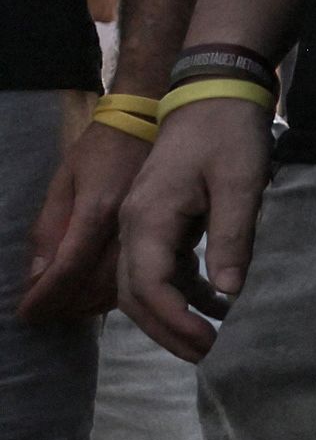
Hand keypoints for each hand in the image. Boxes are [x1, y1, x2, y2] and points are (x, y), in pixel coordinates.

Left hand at [24, 101, 135, 326]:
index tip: (25, 315)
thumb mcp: (65, 179)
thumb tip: (37, 274)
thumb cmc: (102, 148)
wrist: (151, 124)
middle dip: (64, 307)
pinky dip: (113, 295)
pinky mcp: (165, 239)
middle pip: (93, 288)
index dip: (44, 297)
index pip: (66, 269)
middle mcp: (125, 232)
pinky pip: (138, 278)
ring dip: (87, 306)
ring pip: (118, 291)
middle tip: (41, 315)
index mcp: (97, 213)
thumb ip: (50, 226)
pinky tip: (96, 297)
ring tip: (63, 310)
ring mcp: (148, 236)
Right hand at [113, 99, 267, 361]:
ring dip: (175, 315)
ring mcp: (145, 224)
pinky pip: (164, 268)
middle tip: (208, 356)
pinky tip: (220, 306)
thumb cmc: (227, 133)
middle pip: (135, 294)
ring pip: (145, 285)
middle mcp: (134, 225)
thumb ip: (233, 237)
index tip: (207, 343)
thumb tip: (229, 292)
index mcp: (146, 218)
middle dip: (167, 330)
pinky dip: (187, 292)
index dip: (172, 320)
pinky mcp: (164, 221)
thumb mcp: (239, 183)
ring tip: (214, 342)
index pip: (146, 285)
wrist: (215, 93)